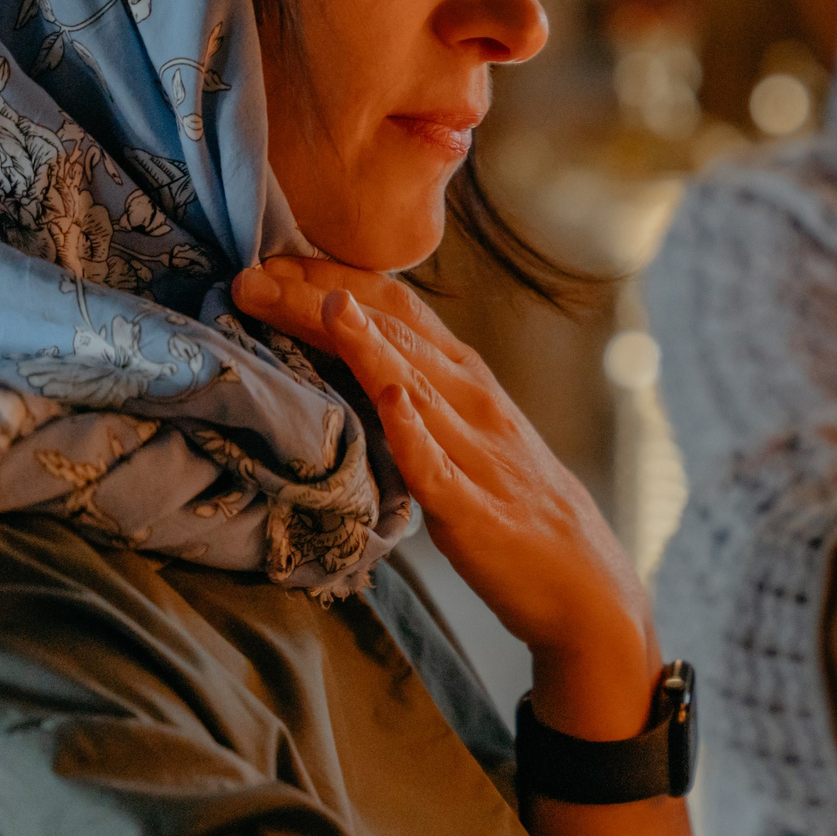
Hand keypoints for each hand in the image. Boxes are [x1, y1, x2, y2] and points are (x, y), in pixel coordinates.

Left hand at [232, 257, 658, 739]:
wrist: (581, 578)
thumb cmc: (510, 502)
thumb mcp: (464, 430)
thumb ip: (415, 390)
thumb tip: (345, 359)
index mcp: (467, 378)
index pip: (397, 309)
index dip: (335, 277)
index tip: (273, 256)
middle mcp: (473, 401)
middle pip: (393, 335)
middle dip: (322, 300)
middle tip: (255, 272)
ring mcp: (476, 453)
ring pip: (414, 386)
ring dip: (360, 345)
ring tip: (317, 308)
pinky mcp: (474, 509)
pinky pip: (439, 466)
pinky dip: (414, 431)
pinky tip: (391, 400)